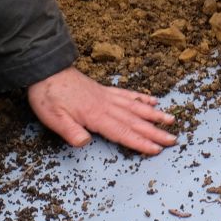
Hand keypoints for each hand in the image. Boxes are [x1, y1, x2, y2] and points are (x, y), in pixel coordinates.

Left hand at [27, 67, 175, 155]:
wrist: (46, 70)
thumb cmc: (48, 96)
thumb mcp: (52, 118)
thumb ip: (70, 131)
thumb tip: (85, 143)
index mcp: (95, 115)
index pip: (122, 131)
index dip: (140, 142)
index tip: (157, 149)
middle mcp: (106, 105)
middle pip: (135, 121)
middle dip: (155, 131)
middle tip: (173, 139)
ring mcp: (107, 96)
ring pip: (136, 107)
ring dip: (154, 115)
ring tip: (171, 120)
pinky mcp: (104, 90)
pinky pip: (127, 94)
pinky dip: (142, 98)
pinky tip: (153, 101)